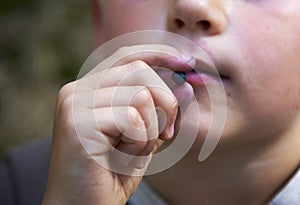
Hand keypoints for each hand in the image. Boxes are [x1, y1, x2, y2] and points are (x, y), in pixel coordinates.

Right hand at [42, 45, 193, 204]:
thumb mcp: (145, 135)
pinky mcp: (78, 124)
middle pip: (139, 70)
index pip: (128, 56)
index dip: (159, 54)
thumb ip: (161, 111)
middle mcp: (77, 91)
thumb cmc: (113, 172)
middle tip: (165, 135)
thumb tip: (186, 85)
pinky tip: (124, 157)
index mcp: (89, 89)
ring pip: (140, 94)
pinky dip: (141, 141)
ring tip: (135, 150)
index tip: (187, 62)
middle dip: (165, 101)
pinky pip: (133, 118)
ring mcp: (74, 105)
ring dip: (152, 128)